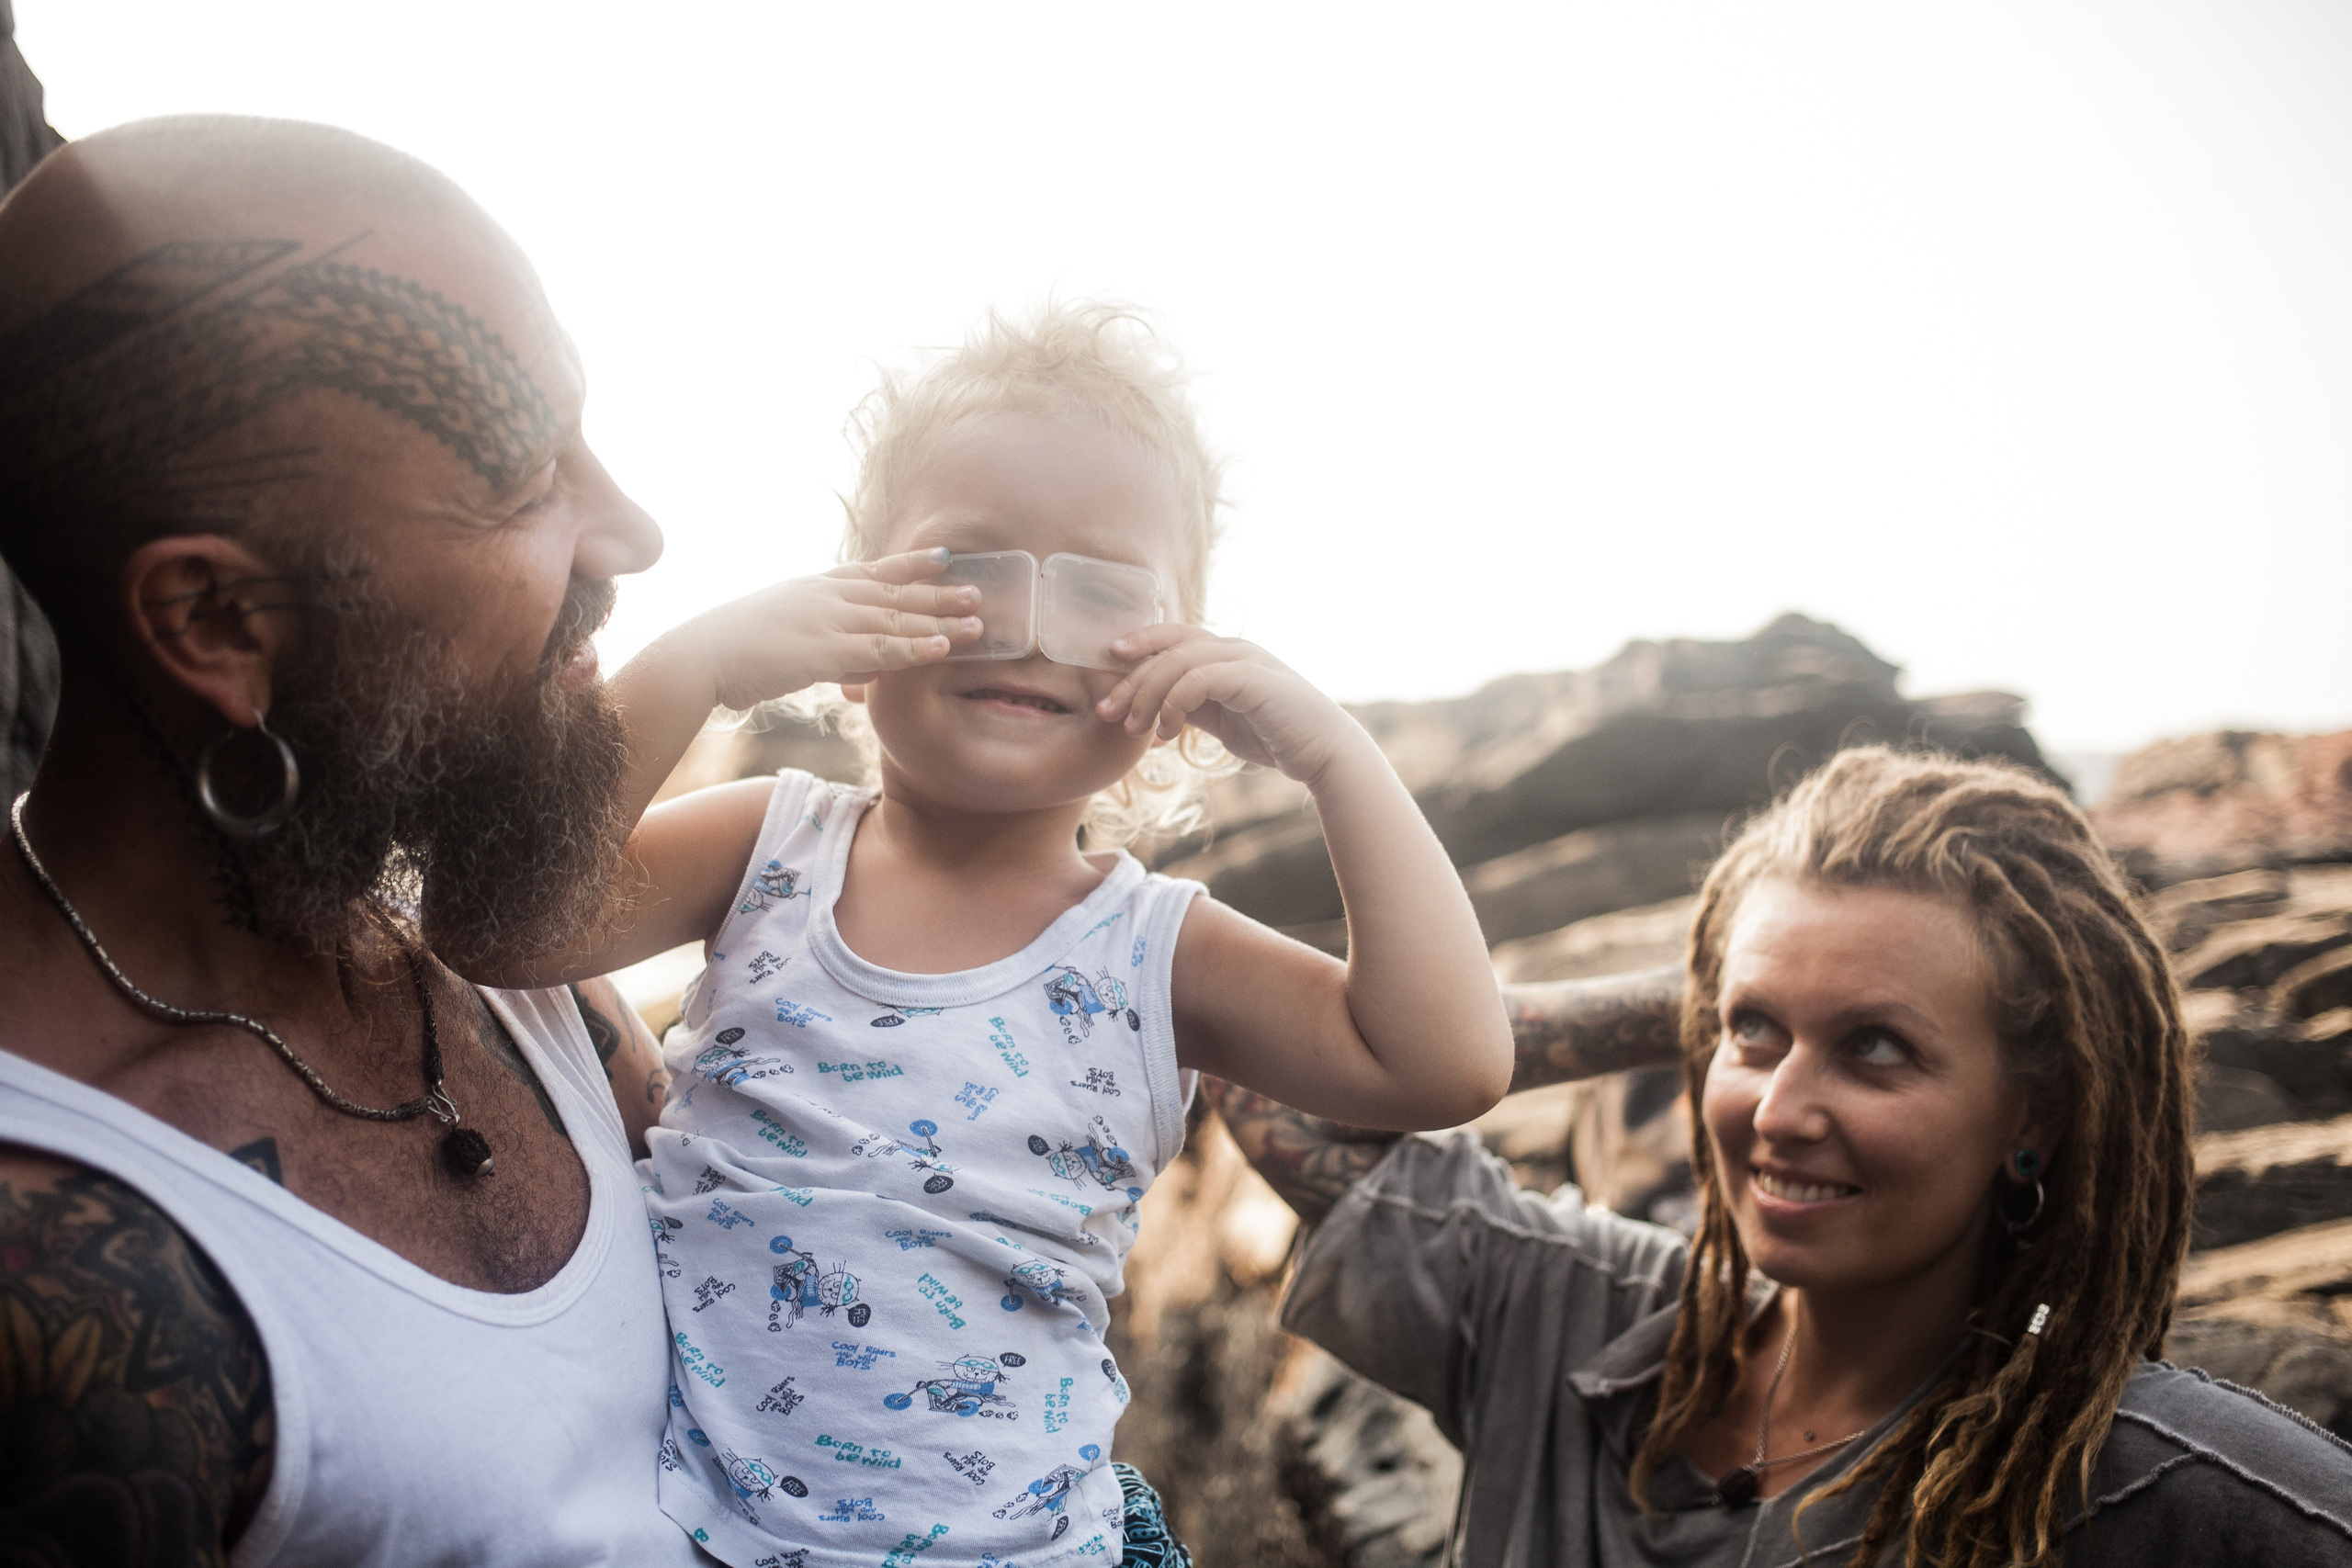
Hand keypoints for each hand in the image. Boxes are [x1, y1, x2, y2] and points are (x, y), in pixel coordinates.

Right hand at [693, 549, 984, 710]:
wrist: (699, 657)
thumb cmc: (732, 653)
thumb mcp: (784, 639)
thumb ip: (829, 651)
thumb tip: (863, 672)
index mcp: (816, 588)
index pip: (873, 570)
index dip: (911, 564)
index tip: (945, 555)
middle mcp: (826, 597)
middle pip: (895, 593)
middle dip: (939, 593)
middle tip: (979, 592)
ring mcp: (827, 621)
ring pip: (895, 619)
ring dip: (939, 620)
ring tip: (977, 624)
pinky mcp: (824, 651)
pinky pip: (879, 650)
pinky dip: (913, 648)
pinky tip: (941, 647)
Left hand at [1092, 624, 1357, 786]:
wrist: (1324, 752)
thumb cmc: (1275, 735)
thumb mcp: (1222, 719)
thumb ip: (1191, 709)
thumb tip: (1152, 718)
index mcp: (1225, 653)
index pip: (1172, 636)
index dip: (1137, 644)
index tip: (1106, 666)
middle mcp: (1233, 648)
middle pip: (1168, 646)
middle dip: (1131, 678)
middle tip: (1106, 711)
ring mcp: (1245, 660)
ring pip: (1179, 662)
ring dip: (1147, 695)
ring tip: (1133, 728)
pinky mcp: (1254, 679)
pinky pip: (1200, 680)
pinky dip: (1174, 704)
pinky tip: (1166, 732)